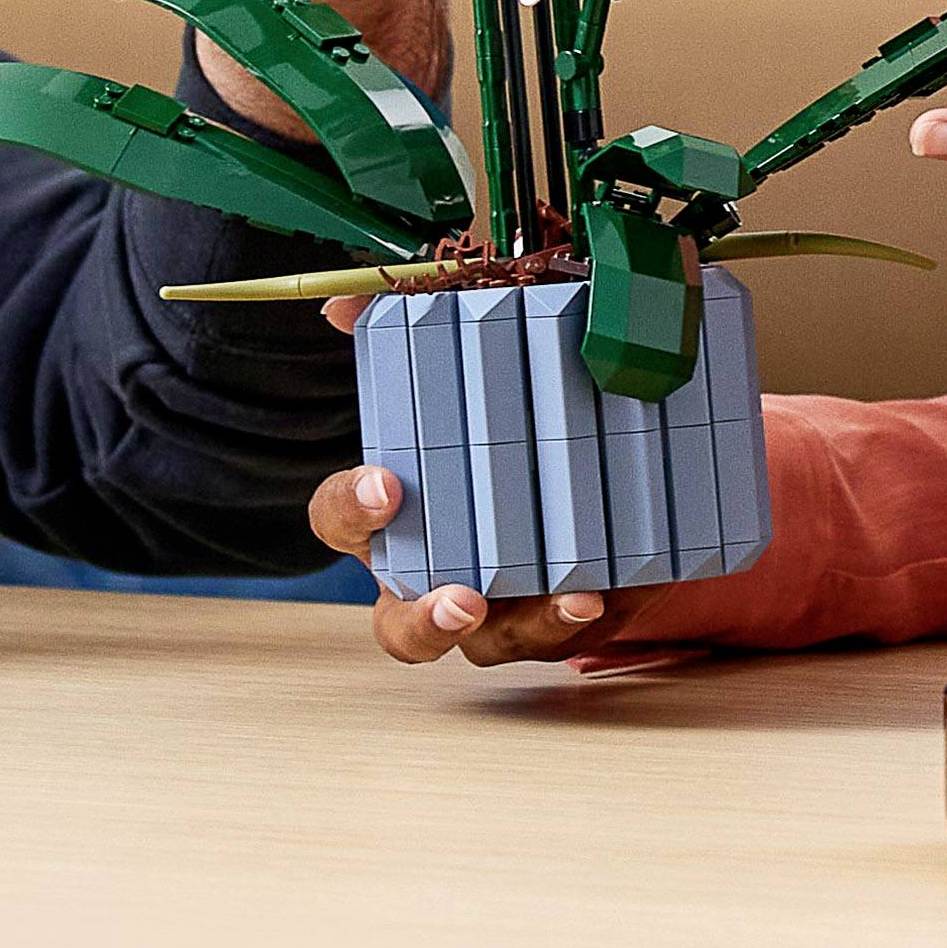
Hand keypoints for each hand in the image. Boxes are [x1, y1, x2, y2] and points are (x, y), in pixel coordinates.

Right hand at [307, 298, 658, 663]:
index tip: (385, 485)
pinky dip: (584, 616)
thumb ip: (402, 326)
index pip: (339, 519)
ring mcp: (495, 610)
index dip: (352, 507)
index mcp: (392, 517)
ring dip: (531, 626)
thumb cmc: (494, 424)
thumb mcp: (459, 368)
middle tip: (464, 598)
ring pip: (491, 645)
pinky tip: (607, 589)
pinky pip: (563, 635)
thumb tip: (345, 302)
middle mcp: (432, 574)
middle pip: (399, 626)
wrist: (579, 472)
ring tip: (573, 598)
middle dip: (427, 619)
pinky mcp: (556, 619)